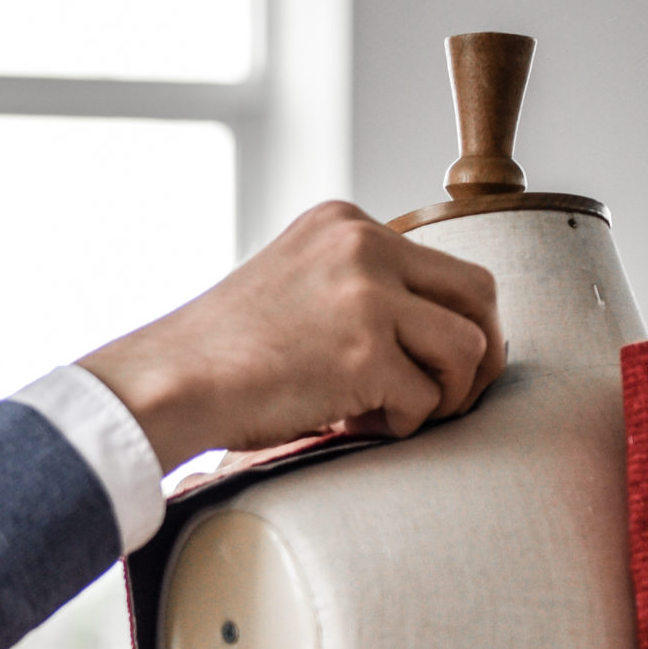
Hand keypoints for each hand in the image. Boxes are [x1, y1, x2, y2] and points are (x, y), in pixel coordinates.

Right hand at [77, 199, 504, 471]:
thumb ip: (357, 288)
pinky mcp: (364, 351)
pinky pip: (425, 399)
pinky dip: (402, 424)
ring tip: (397, 414)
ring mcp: (366, 295)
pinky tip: (356, 425)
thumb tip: (438, 332)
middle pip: (478, 294)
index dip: (451, 324)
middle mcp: (362, 245)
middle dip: (479, 355)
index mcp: (344, 223)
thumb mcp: (295, 285)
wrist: (168, 382)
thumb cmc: (222, 353)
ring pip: (468, 348)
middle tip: (453, 396)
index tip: (433, 364)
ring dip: (445, 395)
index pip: (443, 266)